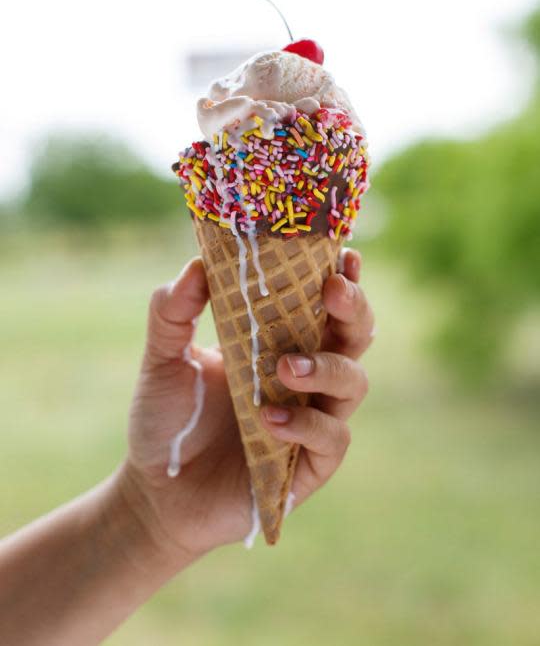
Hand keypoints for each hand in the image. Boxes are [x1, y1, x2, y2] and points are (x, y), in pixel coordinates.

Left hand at [120, 248, 373, 566]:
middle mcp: (305, 375)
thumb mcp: (162, 360)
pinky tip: (268, 421)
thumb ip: (172, 313)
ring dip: (327, 367)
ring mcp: (312, 418)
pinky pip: (332, 439)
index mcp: (279, 340)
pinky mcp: (310, 464)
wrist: (156, 491)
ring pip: (353, 382)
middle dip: (354, 308)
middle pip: (355, 333)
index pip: (323, 301)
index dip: (341, 274)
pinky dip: (306, 426)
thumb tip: (197, 266)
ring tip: (284, 367)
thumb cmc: (167, 418)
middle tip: (332, 291)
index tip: (343, 251)